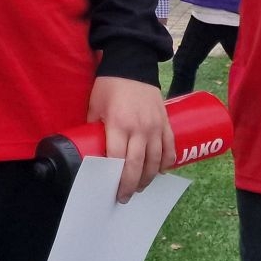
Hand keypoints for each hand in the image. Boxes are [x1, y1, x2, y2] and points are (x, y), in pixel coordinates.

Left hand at [89, 76, 173, 200]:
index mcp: (118, 125)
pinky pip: (170, 148)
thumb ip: (95, 128)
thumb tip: (91, 148)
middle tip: (126, 197)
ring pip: (156, 161)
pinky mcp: (166, 122)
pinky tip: (161, 171)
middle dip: (131, 185)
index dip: (116, 179)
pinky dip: (167, 162)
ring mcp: (155, 126)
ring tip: (141, 187)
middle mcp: (139, 129)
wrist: (133, 63)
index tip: (113, 191)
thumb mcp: (95, 105)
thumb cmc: (110, 85)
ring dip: (149, 178)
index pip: (118, 160)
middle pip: (137, 166)